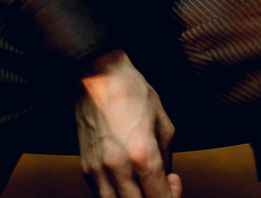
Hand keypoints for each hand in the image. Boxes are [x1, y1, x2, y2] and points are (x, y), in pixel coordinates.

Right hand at [75, 50, 181, 196]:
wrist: (99, 76)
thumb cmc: (131, 92)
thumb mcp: (163, 122)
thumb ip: (167, 158)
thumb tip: (165, 180)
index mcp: (142, 154)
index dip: (172, 197)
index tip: (173, 184)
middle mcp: (118, 168)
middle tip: (161, 186)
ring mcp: (99, 171)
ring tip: (142, 186)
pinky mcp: (87, 169)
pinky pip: (102, 197)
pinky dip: (117, 196)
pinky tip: (126, 181)